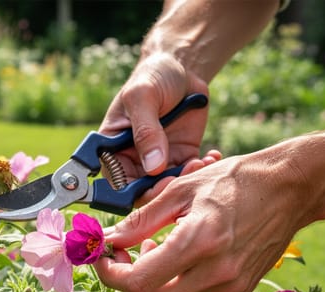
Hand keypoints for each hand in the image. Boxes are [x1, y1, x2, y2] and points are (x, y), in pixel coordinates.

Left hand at [93, 153, 308, 291]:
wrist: (293, 188)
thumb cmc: (236, 180)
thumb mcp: (181, 190)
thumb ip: (140, 220)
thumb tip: (107, 239)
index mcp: (199, 242)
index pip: (137, 282)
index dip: (110, 273)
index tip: (103, 256)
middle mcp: (217, 272)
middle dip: (127, 284)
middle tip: (123, 256)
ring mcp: (231, 285)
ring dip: (153, 279)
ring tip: (159, 244)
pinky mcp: (240, 289)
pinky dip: (178, 278)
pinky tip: (185, 251)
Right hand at [99, 52, 210, 181]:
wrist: (180, 67)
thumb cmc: (152, 77)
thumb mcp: (143, 97)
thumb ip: (146, 131)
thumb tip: (152, 167)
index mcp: (113, 149)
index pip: (117, 182)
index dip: (134, 191)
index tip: (157, 184)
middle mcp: (133, 159)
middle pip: (144, 191)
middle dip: (166, 188)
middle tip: (185, 174)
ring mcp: (158, 160)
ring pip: (170, 185)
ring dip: (187, 179)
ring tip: (202, 162)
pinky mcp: (181, 156)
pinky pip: (189, 173)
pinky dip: (202, 170)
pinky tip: (212, 156)